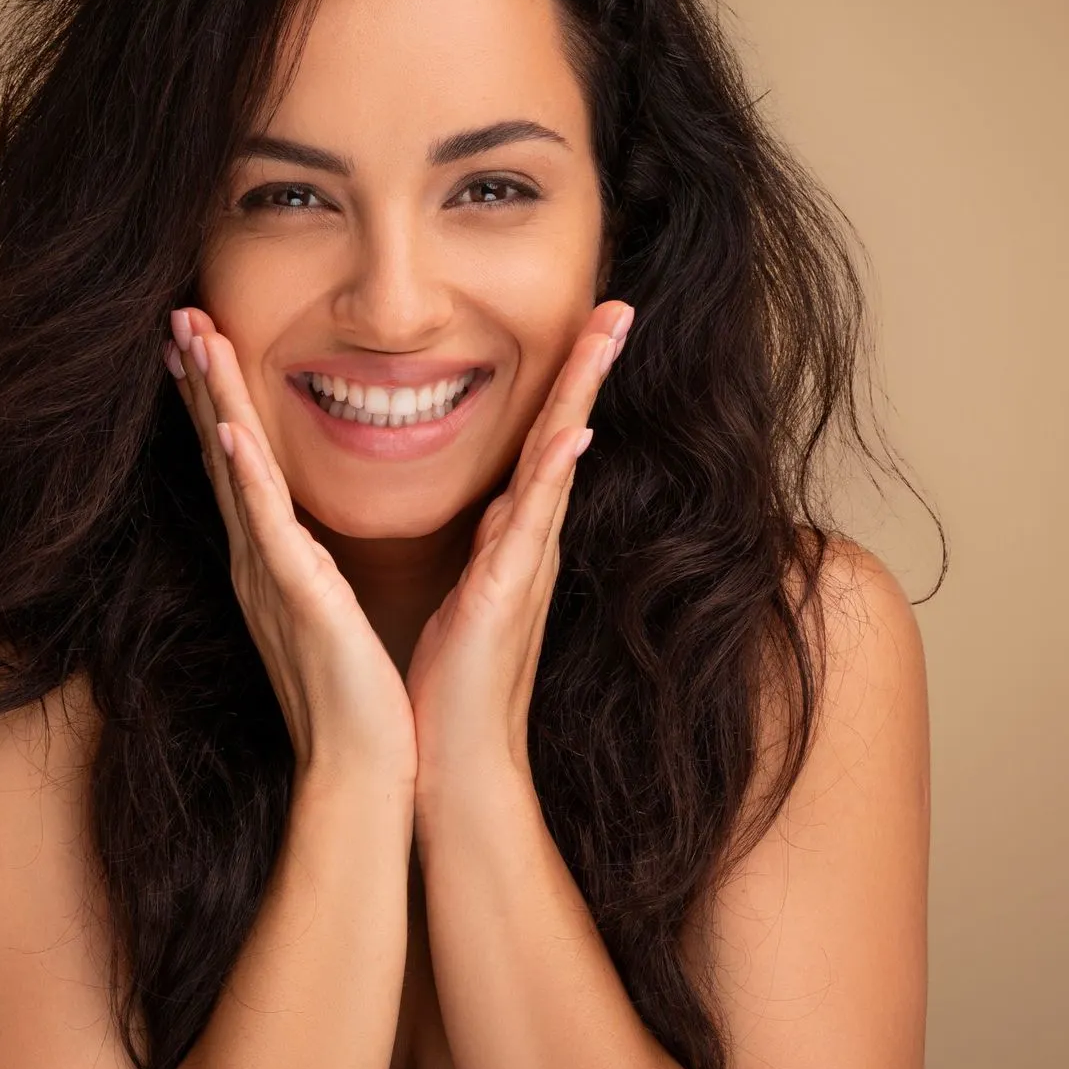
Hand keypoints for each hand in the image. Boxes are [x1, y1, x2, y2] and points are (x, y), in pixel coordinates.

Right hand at [166, 307, 416, 785]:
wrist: (362, 768)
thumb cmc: (356, 698)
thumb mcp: (333, 612)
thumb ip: (317, 569)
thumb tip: (313, 542)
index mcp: (275, 561)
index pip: (238, 465)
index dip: (217, 401)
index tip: (203, 342)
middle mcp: (259, 560)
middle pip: (221, 451)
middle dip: (200, 381)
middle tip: (178, 315)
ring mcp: (271, 574)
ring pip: (234, 469)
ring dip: (213, 400)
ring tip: (194, 337)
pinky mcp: (295, 595)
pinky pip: (264, 523)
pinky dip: (246, 473)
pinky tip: (230, 427)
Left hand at [404, 300, 634, 793]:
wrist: (452, 766)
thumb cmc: (449, 687)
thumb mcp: (467, 595)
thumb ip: (490, 547)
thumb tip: (502, 504)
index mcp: (512, 538)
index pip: (543, 441)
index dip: (567, 382)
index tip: (589, 324)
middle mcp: (529, 542)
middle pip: (566, 434)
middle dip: (590, 366)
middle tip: (618, 302)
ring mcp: (525, 565)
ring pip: (558, 460)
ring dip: (581, 394)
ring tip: (606, 332)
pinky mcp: (507, 595)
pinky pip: (533, 524)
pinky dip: (554, 476)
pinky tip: (573, 432)